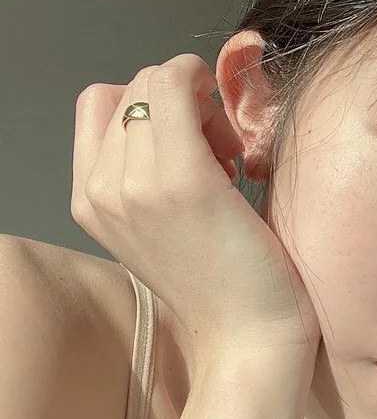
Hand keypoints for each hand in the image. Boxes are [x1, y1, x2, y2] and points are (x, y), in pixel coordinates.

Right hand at [70, 53, 320, 359]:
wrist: (245, 340)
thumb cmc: (219, 285)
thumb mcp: (159, 228)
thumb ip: (146, 175)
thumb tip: (178, 115)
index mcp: (89, 199)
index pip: (102, 103)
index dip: (151, 106)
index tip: (193, 144)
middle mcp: (100, 188)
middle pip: (133, 85)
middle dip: (182, 103)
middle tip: (220, 153)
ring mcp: (136, 184)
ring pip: (155, 78)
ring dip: (201, 104)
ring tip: (228, 160)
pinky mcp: (184, 180)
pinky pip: (177, 84)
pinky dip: (207, 90)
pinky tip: (235, 147)